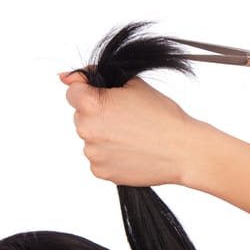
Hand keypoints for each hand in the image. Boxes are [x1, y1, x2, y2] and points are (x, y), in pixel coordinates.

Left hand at [61, 73, 198, 185]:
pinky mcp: (100, 171)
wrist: (182, 150)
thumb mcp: (134, 84)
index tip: (103, 94)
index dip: (88, 89)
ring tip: (133, 135)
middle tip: (127, 116)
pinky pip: (98, 157)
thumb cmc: (163, 116)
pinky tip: (132, 149)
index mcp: (92, 104)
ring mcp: (92, 153)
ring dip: (104, 134)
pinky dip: (110, 153)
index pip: (72, 91)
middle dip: (99, 112)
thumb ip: (99, 79)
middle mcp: (87, 129)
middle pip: (81, 115)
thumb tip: (67, 77)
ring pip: (90, 137)